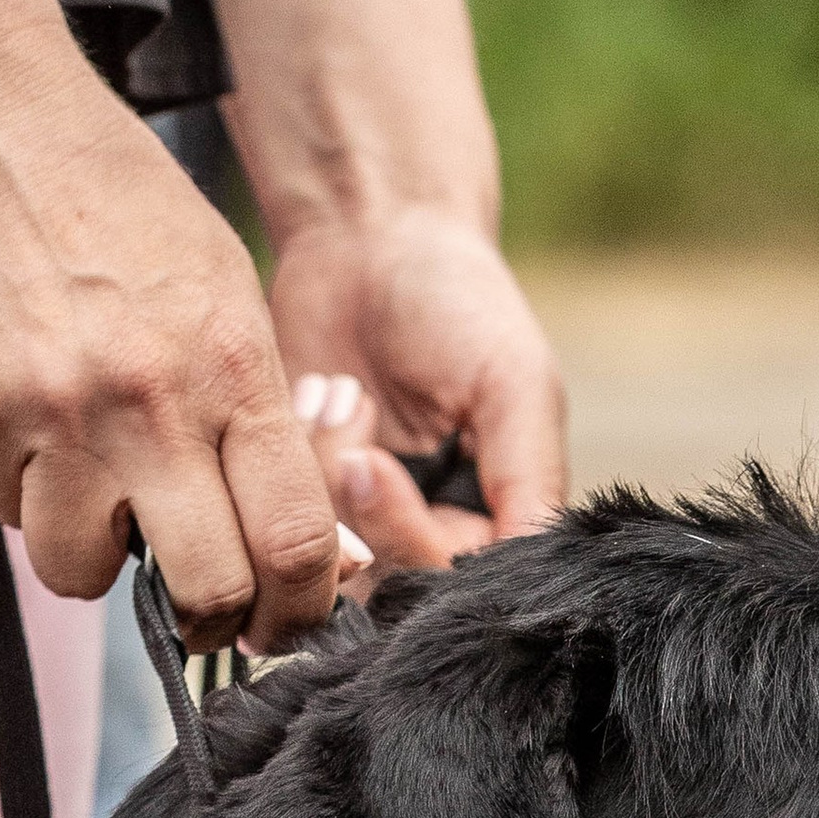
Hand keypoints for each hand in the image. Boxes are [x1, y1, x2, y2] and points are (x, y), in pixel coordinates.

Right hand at [0, 26, 345, 652]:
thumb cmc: (127, 220)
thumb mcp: (230, 299)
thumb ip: (263, 426)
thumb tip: (312, 557)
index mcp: (233, 370)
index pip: (294, 542)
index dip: (297, 609)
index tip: (283, 621)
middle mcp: (150, 403)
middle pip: (206, 588)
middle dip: (210, 619)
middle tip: (201, 606)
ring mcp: (54, 416)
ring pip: (83, 572)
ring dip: (97, 555)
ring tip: (99, 489)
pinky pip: (9, 514)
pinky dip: (27, 495)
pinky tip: (35, 425)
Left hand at [268, 204, 566, 569]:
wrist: (366, 234)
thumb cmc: (455, 298)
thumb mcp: (515, 385)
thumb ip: (531, 485)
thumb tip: (520, 568)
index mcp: (498, 517)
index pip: (457, 583)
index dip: (409, 539)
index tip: (371, 463)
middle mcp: (434, 529)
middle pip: (390, 582)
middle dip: (358, 505)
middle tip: (351, 419)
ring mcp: (367, 516)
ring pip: (334, 557)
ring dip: (324, 470)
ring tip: (338, 391)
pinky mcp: (308, 493)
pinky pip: (288, 518)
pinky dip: (294, 457)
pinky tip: (315, 394)